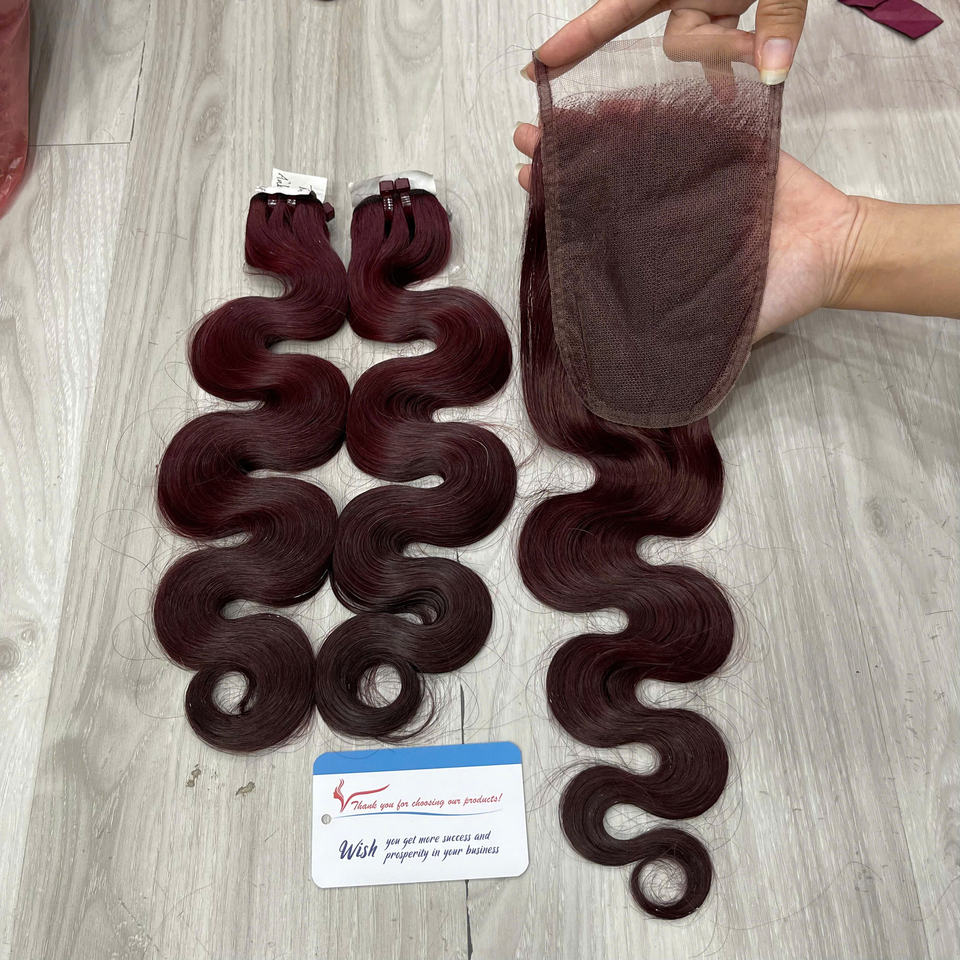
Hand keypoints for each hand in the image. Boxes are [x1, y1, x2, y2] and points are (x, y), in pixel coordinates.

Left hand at [514, 124, 859, 339]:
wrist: (830, 250)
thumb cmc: (774, 295)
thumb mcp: (718, 330)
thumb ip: (676, 347)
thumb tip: (626, 392)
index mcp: (654, 257)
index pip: (596, 233)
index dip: (562, 212)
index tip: (529, 188)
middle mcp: (663, 217)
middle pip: (603, 187)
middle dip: (564, 165)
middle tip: (527, 141)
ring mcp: (689, 181)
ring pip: (631, 154)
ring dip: (594, 134)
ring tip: (553, 117)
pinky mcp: (719, 151)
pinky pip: (680, 126)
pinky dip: (650, 114)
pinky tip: (615, 103)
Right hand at [522, 0, 807, 86]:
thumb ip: (779, 14)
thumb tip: (771, 73)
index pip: (615, 10)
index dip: (575, 38)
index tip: (538, 64)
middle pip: (673, 41)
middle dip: (705, 51)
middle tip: (660, 61)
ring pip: (700, 45)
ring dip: (730, 50)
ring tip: (765, 45)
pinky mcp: (725, 3)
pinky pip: (722, 44)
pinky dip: (735, 59)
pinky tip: (755, 78)